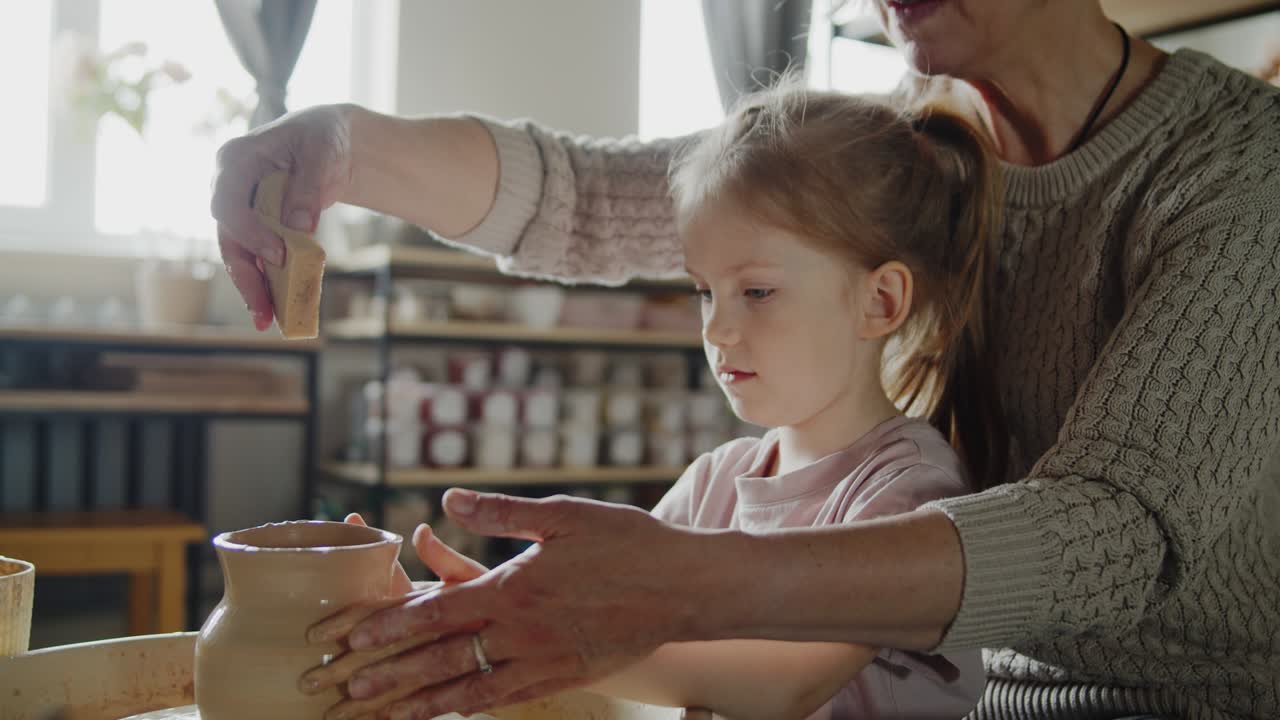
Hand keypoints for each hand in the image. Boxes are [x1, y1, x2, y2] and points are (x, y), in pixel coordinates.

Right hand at [211, 104, 352, 329]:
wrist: (330, 143)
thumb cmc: (323, 139)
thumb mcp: (323, 153)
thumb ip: (309, 188)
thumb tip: (300, 229)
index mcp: (235, 159)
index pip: (228, 202)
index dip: (249, 232)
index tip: (278, 255)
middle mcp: (227, 186)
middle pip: (228, 237)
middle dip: (245, 275)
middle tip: (264, 309)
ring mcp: (239, 209)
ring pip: (238, 255)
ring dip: (252, 288)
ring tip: (268, 321)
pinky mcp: (254, 228)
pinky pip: (255, 259)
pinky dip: (266, 283)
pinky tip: (276, 310)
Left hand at [304, 489, 716, 719]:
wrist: (683, 587)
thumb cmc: (625, 542)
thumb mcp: (562, 515)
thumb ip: (499, 512)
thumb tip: (447, 499)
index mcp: (512, 588)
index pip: (433, 613)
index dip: (385, 628)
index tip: (347, 639)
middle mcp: (519, 633)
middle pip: (438, 660)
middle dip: (384, 676)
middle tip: (340, 690)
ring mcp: (541, 662)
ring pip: (466, 691)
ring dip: (418, 704)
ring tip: (379, 717)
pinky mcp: (563, 678)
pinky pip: (505, 700)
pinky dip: (470, 708)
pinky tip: (448, 712)